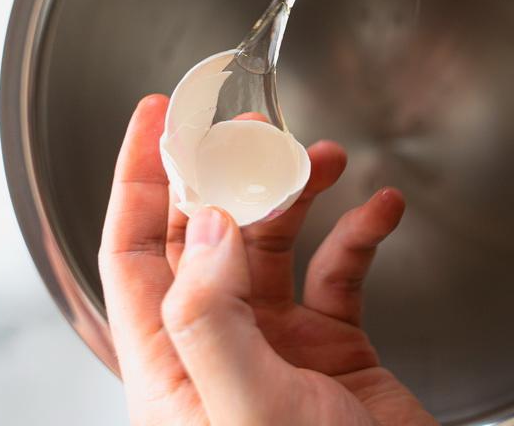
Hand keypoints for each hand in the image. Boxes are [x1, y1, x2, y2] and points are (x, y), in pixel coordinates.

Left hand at [98, 95, 434, 425]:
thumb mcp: (244, 409)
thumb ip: (212, 318)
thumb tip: (206, 227)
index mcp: (170, 365)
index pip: (134, 251)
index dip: (139, 177)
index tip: (157, 116)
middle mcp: (216, 349)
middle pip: (206, 236)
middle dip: (227, 173)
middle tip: (249, 124)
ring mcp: (275, 349)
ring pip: (274, 246)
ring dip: (298, 196)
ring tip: (324, 159)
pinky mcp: (332, 352)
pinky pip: (339, 274)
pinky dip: (360, 235)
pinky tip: (379, 211)